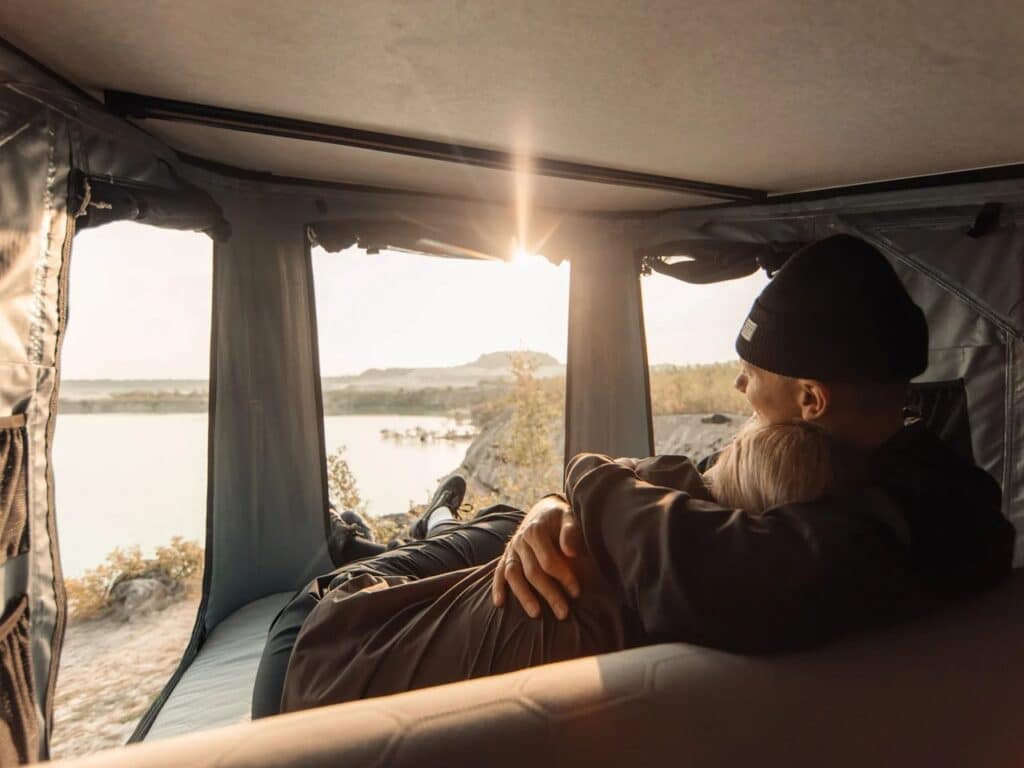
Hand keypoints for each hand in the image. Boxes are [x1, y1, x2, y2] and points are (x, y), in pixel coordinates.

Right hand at [492, 494, 583, 619]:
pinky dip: (497, 588)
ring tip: (536, 614)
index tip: (576, 592)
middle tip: (564, 613)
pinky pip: (498, 572)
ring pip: (513, 575)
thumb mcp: (569, 516)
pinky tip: (500, 604)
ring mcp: (511, 549)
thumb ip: (570, 531)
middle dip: (549, 594)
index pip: (548, 560)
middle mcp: (520, 540)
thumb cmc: (561, 517)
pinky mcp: (506, 555)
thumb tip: (571, 552)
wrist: (545, 509)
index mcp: (536, 530)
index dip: (563, 577)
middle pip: (532, 572)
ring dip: (524, 596)